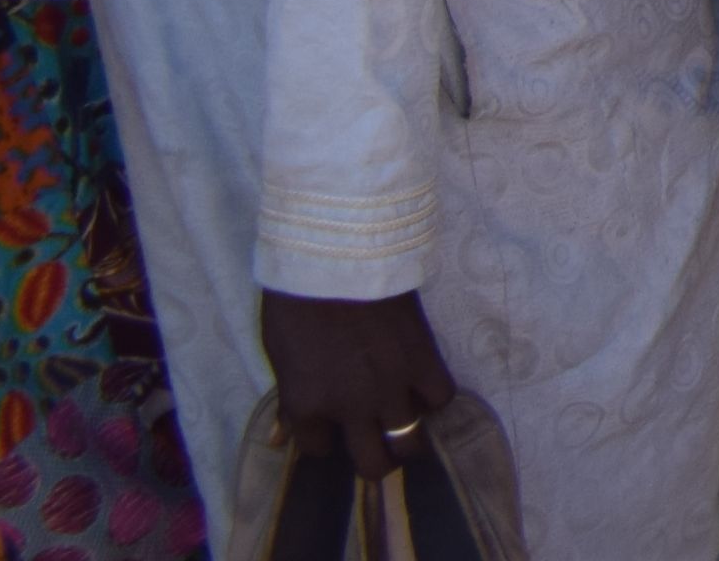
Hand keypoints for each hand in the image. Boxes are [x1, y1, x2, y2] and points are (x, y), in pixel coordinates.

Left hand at [259, 287, 459, 480]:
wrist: (340, 255)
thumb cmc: (297, 301)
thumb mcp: (279, 356)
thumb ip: (288, 401)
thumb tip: (280, 437)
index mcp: (306, 407)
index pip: (317, 449)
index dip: (323, 438)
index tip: (327, 424)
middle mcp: (351, 409)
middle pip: (372, 464)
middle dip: (373, 460)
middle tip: (375, 444)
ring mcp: (391, 387)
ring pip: (411, 441)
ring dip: (406, 438)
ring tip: (404, 425)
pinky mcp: (424, 360)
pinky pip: (440, 397)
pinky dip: (432, 397)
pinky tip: (421, 385)